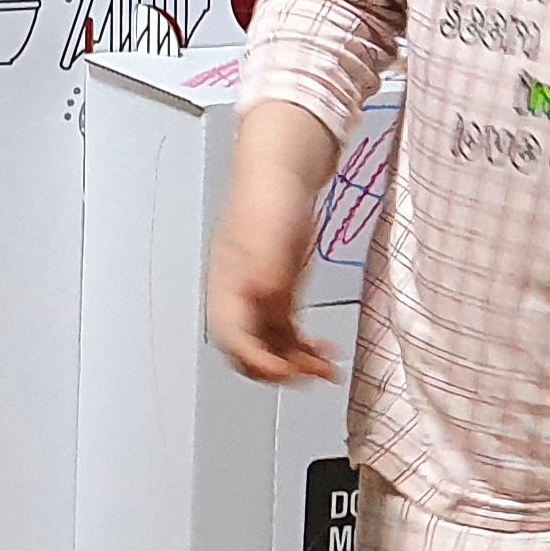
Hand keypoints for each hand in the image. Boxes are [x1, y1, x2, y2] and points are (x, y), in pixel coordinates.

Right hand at [209, 208, 336, 381]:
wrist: (283, 174)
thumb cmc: (266, 198)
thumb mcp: (266, 238)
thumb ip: (264, 271)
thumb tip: (261, 296)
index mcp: (224, 288)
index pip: (232, 339)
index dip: (256, 361)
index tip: (286, 369)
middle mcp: (238, 298)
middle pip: (248, 352)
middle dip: (278, 371)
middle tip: (309, 376)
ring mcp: (259, 297)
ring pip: (270, 347)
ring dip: (296, 364)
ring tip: (325, 371)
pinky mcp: (278, 292)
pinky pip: (286, 333)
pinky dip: (303, 348)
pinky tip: (322, 352)